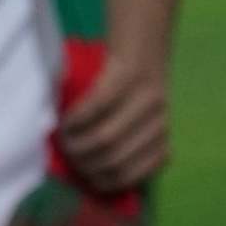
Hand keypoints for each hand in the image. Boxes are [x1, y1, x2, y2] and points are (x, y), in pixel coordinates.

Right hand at [59, 56, 169, 193]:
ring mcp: (145, 98)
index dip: (98, 181)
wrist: (142, 45)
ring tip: (63, 138)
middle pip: (113, 161)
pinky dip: (75, 119)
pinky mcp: (127, 76)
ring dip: (75, 144)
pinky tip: (66, 120)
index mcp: (162, 139)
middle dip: (82, 163)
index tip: (83, 173)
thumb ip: (124, 151)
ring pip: (104, 139)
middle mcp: (159, 121)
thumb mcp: (138, 126)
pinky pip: (96, 107)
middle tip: (66, 154)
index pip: (128, 177)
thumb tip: (91, 181)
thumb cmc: (131, 93)